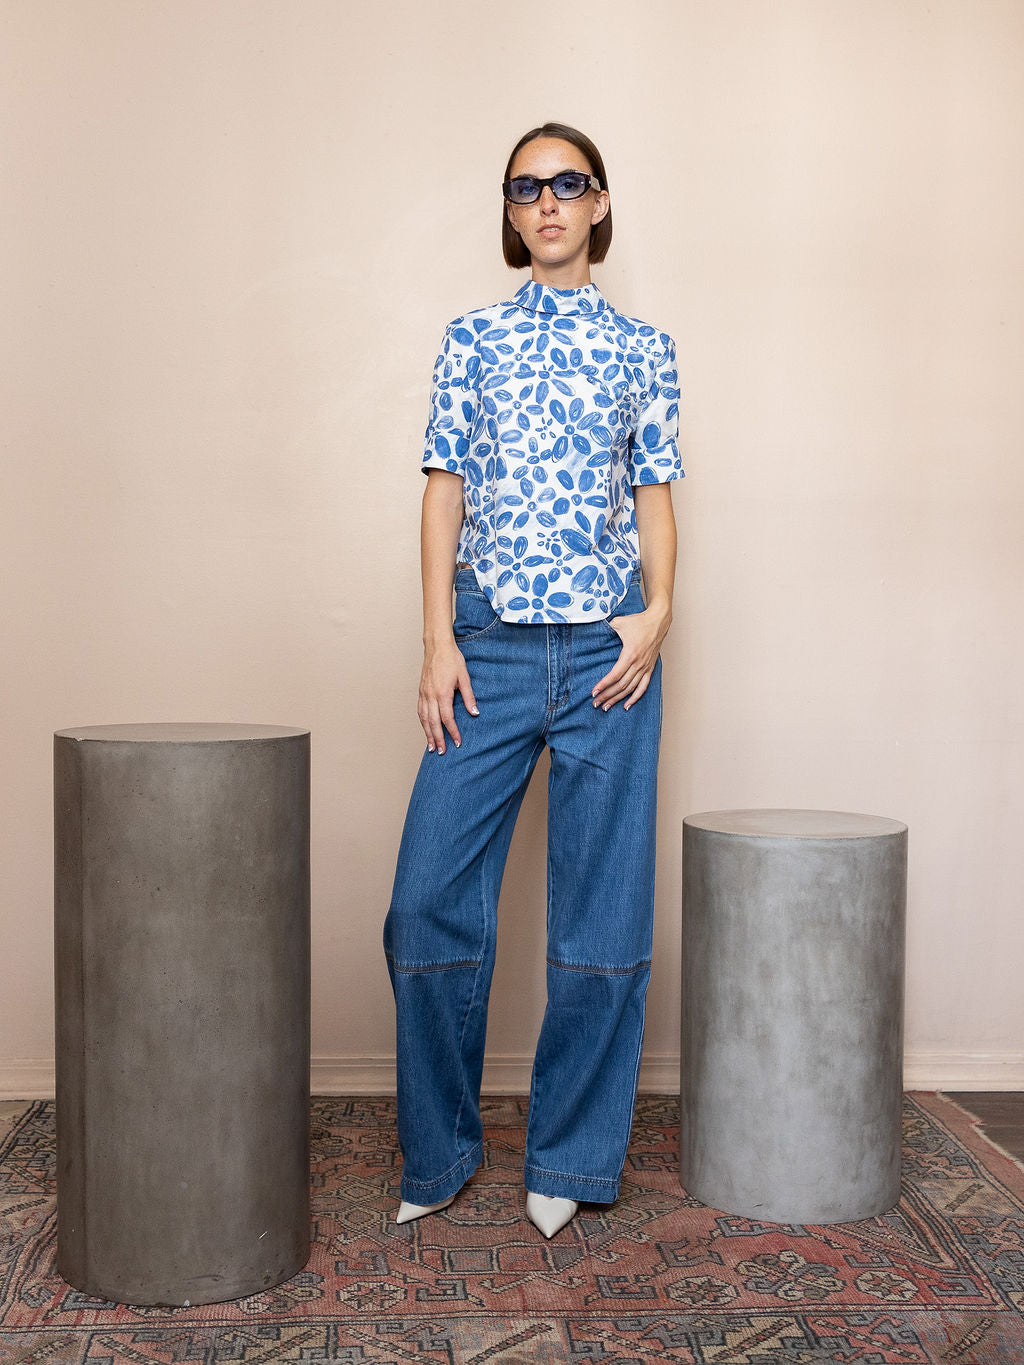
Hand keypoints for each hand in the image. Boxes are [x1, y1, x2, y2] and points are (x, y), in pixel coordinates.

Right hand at [418, 638, 478, 753]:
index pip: (447, 718)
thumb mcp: (464, 677)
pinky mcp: (421, 691)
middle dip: (438, 739)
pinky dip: (423, 723)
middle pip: (433, 723)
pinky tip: (426, 729)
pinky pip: (420, 711)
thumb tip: (475, 712)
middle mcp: (430, 695)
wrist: (437, 646)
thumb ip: (469, 696)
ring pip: (424, 719)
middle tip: (442, 752)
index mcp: (442, 693)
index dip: (453, 732)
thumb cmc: (452, 659)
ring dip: (427, 734)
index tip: (458, 742)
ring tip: (431, 747)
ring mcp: (423, 694)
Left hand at [592, 602, 670, 711]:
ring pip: (630, 689)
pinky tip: (626, 706)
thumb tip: (592, 628)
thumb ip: (605, 628)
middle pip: (621, 685)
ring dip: (618, 699)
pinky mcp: (650, 668)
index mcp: (630, 654)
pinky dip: (635, 698)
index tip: (594, 692)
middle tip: (595, 703)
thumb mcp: (619, 622)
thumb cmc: (638, 622)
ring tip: (606, 707)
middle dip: (607, 696)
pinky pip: (643, 687)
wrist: (658, 621)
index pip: (615, 675)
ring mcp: (645, 667)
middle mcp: (638, 664)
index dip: (604, 685)